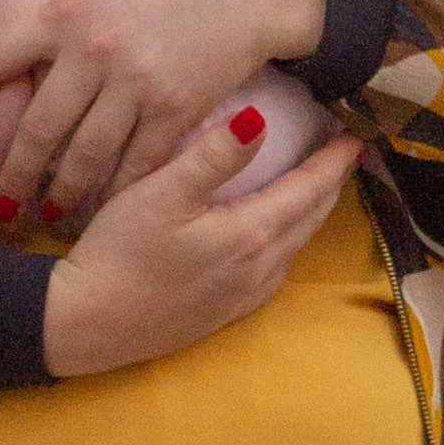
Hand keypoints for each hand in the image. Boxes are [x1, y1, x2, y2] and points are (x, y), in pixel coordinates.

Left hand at [0, 0, 327, 226]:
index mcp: (68, 10)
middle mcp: (93, 51)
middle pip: (34, 130)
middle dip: (10, 174)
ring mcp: (135, 86)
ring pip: (82, 159)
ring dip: (59, 194)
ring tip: (47, 214)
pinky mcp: (175, 112)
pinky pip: (134, 167)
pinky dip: (113, 194)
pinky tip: (101, 209)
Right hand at [43, 104, 361, 376]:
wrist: (88, 325)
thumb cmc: (119, 253)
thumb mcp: (161, 192)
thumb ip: (213, 156)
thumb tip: (259, 119)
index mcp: (250, 233)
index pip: (308, 190)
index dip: (333, 162)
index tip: (355, 137)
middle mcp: (258, 268)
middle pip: (309, 219)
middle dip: (330, 185)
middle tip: (344, 157)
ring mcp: (243, 295)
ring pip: (294, 247)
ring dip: (310, 215)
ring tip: (317, 189)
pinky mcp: (224, 313)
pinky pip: (274, 271)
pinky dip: (287, 243)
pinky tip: (277, 236)